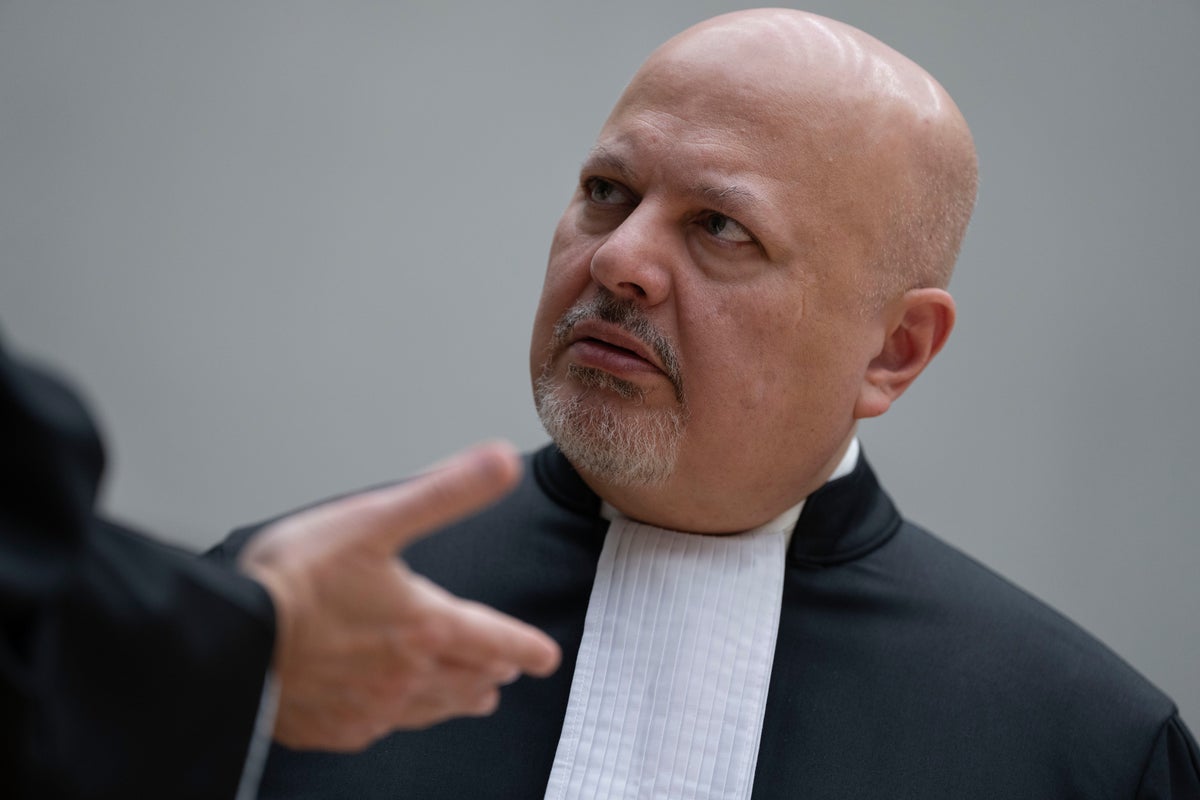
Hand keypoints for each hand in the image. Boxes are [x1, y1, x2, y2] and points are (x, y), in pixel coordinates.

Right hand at [239, 441, 560, 751]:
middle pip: (467, 681)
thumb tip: (501, 463)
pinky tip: (394, 713)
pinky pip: (381, 728)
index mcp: (424, 626)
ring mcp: (370, 707)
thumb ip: (446, 492)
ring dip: (458, 699)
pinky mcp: (332, 727)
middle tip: (505, 672)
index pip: (494, 640)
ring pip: (432, 709)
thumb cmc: (295, 578)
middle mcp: (406, 675)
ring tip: (473, 698)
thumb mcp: (378, 519)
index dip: (525, 647)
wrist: (229, 639)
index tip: (544, 657)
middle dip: (491, 673)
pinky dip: (400, 718)